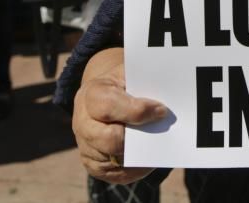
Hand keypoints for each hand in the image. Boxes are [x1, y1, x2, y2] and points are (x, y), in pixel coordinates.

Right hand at [73, 48, 166, 183]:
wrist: (101, 97)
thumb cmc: (121, 84)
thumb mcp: (128, 73)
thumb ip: (142, 82)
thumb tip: (165, 95)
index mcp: (90, 95)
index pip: (108, 107)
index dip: (137, 111)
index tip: (161, 111)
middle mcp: (82, 123)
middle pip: (108, 139)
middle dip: (137, 137)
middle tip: (159, 131)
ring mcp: (85, 147)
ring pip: (115, 160)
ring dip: (138, 154)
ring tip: (157, 145)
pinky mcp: (93, 165)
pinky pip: (117, 174)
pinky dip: (136, 169)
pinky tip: (149, 158)